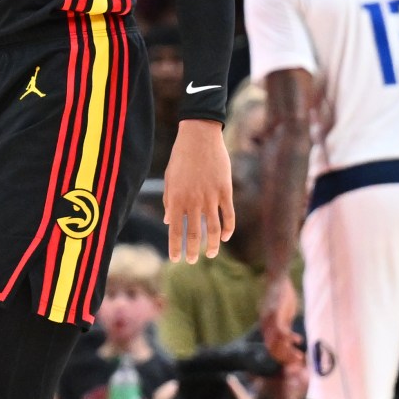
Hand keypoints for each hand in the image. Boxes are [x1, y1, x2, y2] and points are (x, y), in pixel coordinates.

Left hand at [162, 120, 234, 263]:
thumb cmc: (181, 157)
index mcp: (177, 199)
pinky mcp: (225, 191)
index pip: (175, 231)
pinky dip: (228, 229)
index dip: (175, 247)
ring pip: (214, 229)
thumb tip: (169, 221)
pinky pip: (229, 215)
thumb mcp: (170, 178)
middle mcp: (193, 201)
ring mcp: (211, 197)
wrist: (199, 137)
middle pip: (194, 234)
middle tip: (191, 261)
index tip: (176, 259)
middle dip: (192, 251)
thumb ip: (170, 201)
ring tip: (211, 254)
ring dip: (213, 245)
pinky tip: (225, 237)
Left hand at [259, 273, 302, 366]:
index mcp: (267, 327)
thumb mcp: (283, 315)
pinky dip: (288, 337)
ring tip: (299, 357)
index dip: (282, 357)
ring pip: (276, 341)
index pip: (272, 347)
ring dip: (288, 351)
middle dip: (285, 358)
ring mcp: (269, 320)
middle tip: (298, 364)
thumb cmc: (281, 296)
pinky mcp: (274, 312)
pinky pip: (280, 329)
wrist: (276, 279)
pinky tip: (297, 340)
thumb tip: (290, 339)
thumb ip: (285, 326)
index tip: (293, 363)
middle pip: (273, 348)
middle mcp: (265, 325)